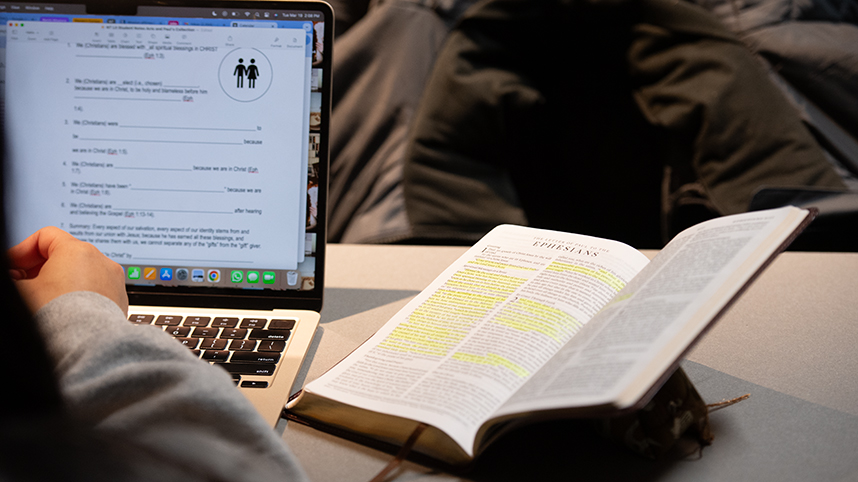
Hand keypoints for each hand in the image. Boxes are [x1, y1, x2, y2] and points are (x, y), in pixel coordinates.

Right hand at [7, 227, 127, 314]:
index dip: (22, 251)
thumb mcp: (23, 291)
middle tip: (23, 283)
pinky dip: (80, 295)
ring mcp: (114, 279)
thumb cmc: (58, 316)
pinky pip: (96, 289)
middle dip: (40, 267)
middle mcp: (101, 260)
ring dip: (61, 282)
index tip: (12, 266)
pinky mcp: (119, 298)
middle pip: (64, 254)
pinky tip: (66, 311)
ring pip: (81, 273)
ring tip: (45, 300)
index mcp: (77, 250)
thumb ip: (16, 278)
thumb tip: (16, 277)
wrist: (89, 344)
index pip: (44, 236)